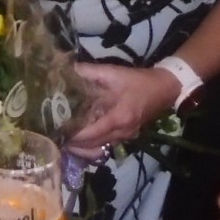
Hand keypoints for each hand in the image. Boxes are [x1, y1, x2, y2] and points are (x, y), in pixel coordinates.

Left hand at [64, 62, 178, 157]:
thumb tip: (67, 69)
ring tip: (64, 140)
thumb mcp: (113, 73)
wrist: (164, 88)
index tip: (56, 132)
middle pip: (93, 147)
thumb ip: (89, 72)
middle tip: (55, 137)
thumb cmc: (138, 81)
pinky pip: (106, 147)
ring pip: (99, 150)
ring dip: (82, 148)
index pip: (91, 134)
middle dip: (73, 144)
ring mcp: (125, 137)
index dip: (73, 135)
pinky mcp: (127, 137)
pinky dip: (92, 147)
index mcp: (118, 118)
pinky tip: (81, 140)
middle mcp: (121, 133)